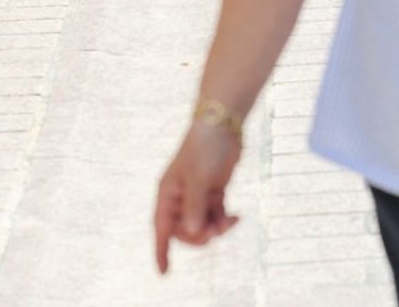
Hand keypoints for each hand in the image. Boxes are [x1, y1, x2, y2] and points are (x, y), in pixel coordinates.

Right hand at [154, 122, 242, 272]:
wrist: (222, 125)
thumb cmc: (204, 148)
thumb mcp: (199, 179)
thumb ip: (195, 207)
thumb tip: (193, 233)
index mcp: (168, 194)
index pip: (161, 228)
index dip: (161, 251)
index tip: (164, 272)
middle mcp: (180, 197)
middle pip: (185, 230)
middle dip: (199, 235)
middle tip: (216, 231)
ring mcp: (197, 195)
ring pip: (203, 223)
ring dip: (216, 228)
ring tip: (230, 222)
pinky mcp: (214, 191)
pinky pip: (217, 214)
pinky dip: (225, 219)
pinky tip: (237, 217)